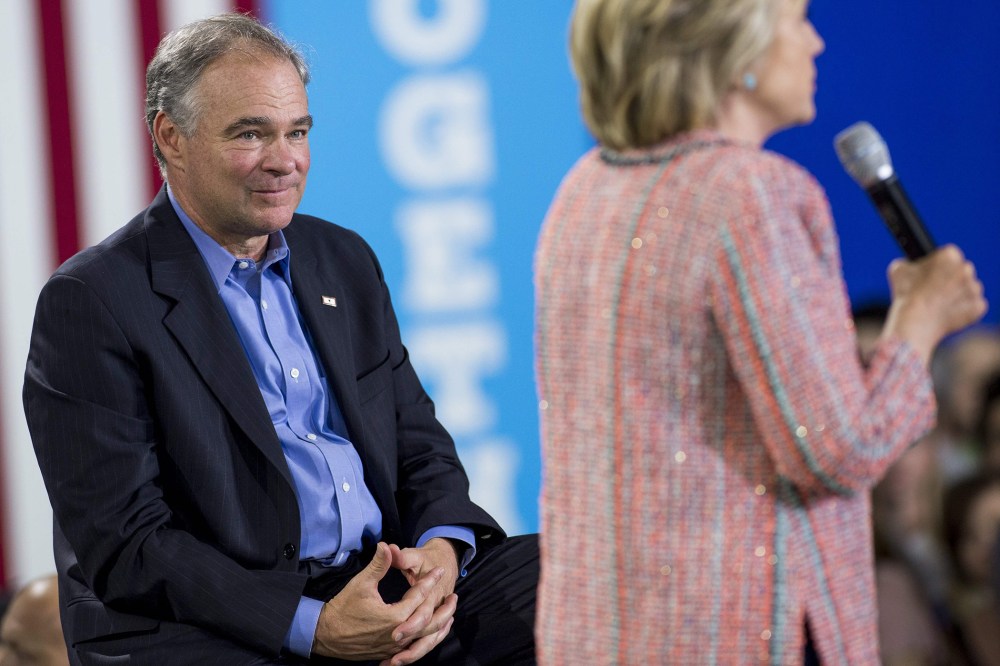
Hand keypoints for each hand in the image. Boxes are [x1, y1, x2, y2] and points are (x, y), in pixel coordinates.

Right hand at [311, 542, 451, 663]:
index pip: (419, 596)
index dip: (430, 580)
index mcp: (394, 616)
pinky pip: (415, 648)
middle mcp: (398, 634)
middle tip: (454, 596)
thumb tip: (386, 545)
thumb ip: (378, 565)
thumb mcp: (361, 583)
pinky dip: (428, 640)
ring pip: (425, 639)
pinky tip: (432, 634)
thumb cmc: (344, 608)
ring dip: (440, 627)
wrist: (326, 634)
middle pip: (430, 622)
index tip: (439, 570)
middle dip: (444, 609)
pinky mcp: (389, 652)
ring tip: (450, 616)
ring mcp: (395, 646)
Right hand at [883, 245, 987, 363]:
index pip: (948, 255)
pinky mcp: (978, 306)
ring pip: (968, 288)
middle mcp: (966, 269)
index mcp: (949, 255)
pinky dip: (963, 310)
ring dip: (957, 294)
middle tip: (934, 291)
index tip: (930, 275)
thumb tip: (909, 266)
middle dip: (950, 278)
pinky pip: (973, 306)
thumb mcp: (898, 270)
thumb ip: (908, 263)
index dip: (938, 265)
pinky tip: (946, 313)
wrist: (915, 322)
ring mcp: (974, 289)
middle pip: (961, 270)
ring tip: (938, 304)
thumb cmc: (906, 295)